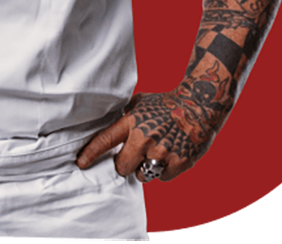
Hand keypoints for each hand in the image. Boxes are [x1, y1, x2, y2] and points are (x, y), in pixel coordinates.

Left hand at [76, 87, 226, 182]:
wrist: (200, 104)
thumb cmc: (168, 102)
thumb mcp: (142, 102)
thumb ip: (126, 114)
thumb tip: (108, 119)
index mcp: (133, 122)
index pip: (106, 140)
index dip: (91, 153)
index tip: (81, 163)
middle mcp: (144, 138)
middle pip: (122, 166)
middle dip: (126, 163)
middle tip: (135, 154)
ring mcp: (162, 152)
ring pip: (142, 175)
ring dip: (146, 169)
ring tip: (157, 152)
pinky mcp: (179, 163)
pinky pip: (163, 178)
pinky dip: (166, 171)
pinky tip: (171, 154)